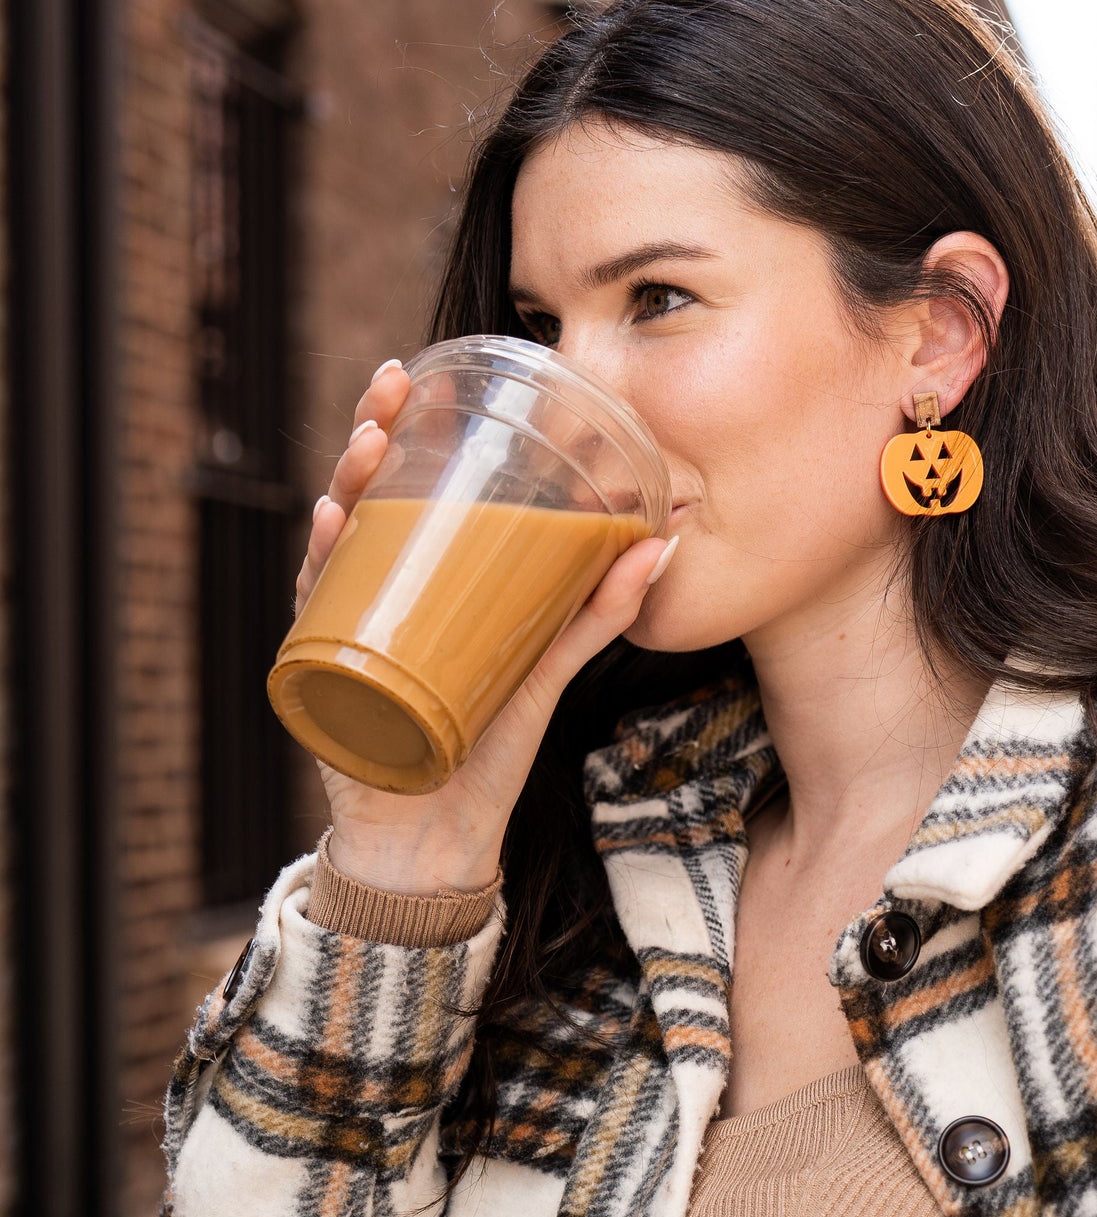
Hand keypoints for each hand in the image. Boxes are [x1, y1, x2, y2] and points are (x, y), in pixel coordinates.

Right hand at [297, 358, 676, 896]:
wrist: (439, 841)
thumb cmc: (484, 749)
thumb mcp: (545, 670)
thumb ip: (594, 613)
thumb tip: (660, 547)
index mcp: (421, 580)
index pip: (408, 488)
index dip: (409, 428)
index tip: (421, 374)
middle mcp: (375, 594)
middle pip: (365, 500)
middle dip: (371, 437)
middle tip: (392, 391)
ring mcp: (346, 631)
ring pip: (335, 543)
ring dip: (345, 487)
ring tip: (371, 445)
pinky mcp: (330, 676)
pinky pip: (317, 613)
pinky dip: (319, 567)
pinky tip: (328, 528)